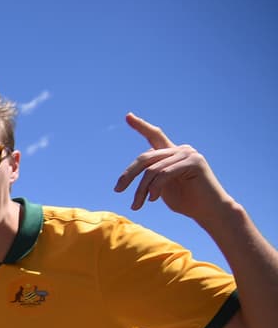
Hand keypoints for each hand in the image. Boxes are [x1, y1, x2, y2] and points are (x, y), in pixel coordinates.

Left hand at [114, 113, 232, 221]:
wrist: (209, 211)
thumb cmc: (186, 201)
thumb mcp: (161, 188)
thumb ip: (151, 176)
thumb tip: (131, 174)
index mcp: (172, 153)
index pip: (154, 136)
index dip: (141, 126)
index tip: (128, 116)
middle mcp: (180, 149)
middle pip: (145, 157)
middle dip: (128, 174)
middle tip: (117, 190)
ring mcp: (188, 153)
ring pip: (152, 170)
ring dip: (141, 190)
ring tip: (137, 205)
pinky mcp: (194, 162)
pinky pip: (164, 174)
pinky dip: (154, 188)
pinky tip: (153, 200)